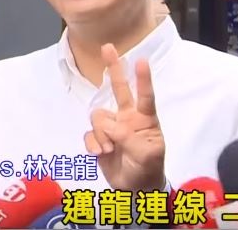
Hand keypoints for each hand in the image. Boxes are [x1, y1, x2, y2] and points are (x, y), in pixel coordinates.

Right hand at [83, 44, 165, 191]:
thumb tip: (112, 127)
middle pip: (119, 89)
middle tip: (108, 47)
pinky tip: (100, 153)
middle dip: (113, 68)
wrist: (135, 189)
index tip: (142, 60)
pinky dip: (93, 143)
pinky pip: (89, 134)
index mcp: (145, 119)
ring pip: (98, 117)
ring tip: (110, 149)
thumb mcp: (147, 156)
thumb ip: (130, 138)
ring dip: (102, 134)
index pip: (145, 96)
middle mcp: (127, 117)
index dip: (143, 79)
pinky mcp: (98, 138)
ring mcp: (112, 127)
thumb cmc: (148, 168)